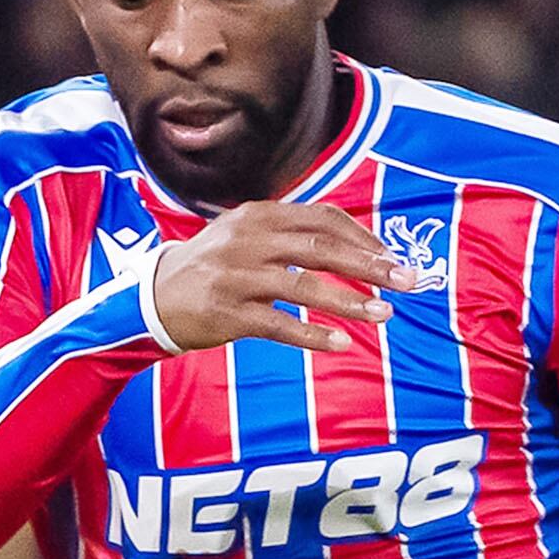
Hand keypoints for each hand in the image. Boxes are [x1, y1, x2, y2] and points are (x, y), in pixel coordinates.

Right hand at [146, 199, 412, 357]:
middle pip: (321, 248)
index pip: (323, 219)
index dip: (363, 238)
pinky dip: (312, 335)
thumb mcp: (246, 236)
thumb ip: (290, 236)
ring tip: (383, 314)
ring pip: (304, 286)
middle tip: (407, 281)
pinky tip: (340, 343)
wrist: (151, 297)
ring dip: (350, 301)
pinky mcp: (226, 314)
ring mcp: (235, 276)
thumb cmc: (211, 268)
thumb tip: (353, 248)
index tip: (392, 258)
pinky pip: (278, 325)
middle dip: (370, 265)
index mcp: (258, 215)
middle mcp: (248, 240)